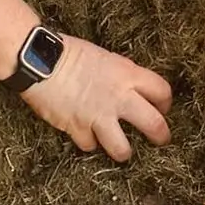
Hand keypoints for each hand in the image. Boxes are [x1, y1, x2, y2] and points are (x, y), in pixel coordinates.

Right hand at [20, 34, 172, 161]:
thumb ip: (120, 75)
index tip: (162, 108)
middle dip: (160, 135)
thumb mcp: (104, 57)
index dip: (165, 102)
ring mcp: (99, 116)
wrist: (39, 61)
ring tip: (121, 150)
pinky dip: (89, 142)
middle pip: (154, 124)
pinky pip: (91, 145)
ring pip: (123, 149)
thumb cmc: (69, 52)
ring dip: (123, 151)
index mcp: (127, 74)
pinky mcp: (78, 128)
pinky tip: (86, 134)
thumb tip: (128, 88)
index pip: (161, 91)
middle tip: (160, 139)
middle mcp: (118, 97)